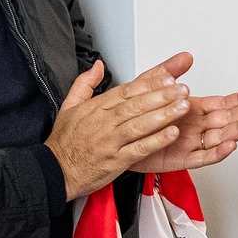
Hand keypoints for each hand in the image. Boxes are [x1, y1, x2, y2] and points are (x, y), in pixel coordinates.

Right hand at [46, 60, 190, 199]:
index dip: (150, 83)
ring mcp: (111, 141)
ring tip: (183, 106)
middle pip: (137, 105)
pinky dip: (156, 141)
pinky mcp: (115, 161)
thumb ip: (84, 83)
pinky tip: (172, 134)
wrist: (54, 171)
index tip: (168, 76)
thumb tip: (98, 66)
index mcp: (97, 107)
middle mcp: (105, 122)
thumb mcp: (69, 105)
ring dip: (164, 115)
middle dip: (162, 95)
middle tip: (182, 89)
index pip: (128, 90)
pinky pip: (139, 149)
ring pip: (141, 124)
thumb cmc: (64, 142)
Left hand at [129, 52, 237, 173]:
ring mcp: (191, 143)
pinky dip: (218, 152)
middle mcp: (195, 126)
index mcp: (192, 109)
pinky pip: (204, 156)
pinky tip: (230, 144)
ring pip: (221, 137)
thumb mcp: (150, 86)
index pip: (222, 104)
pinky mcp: (182, 159)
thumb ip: (169, 72)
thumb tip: (186, 56)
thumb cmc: (134, 117)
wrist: (116, 141)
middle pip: (228, 120)